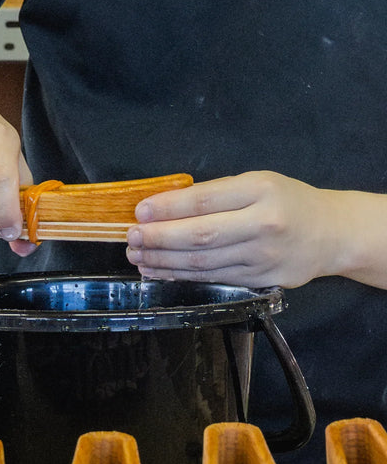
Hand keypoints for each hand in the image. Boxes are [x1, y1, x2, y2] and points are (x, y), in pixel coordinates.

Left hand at [126, 171, 335, 287]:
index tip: (139, 212)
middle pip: (200, 235)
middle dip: (159, 238)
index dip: (167, 208)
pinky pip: (212, 278)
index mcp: (260, 190)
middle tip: (131, 238)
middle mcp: (262, 224)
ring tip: (138, 257)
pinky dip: (181, 276)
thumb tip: (164, 206)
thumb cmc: (287, 201)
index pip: (203, 201)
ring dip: (163, 261)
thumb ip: (214, 193)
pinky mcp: (259, 281)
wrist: (332, 234)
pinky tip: (159, 271)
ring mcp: (261, 257)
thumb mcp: (255, 183)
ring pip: (202, 262)